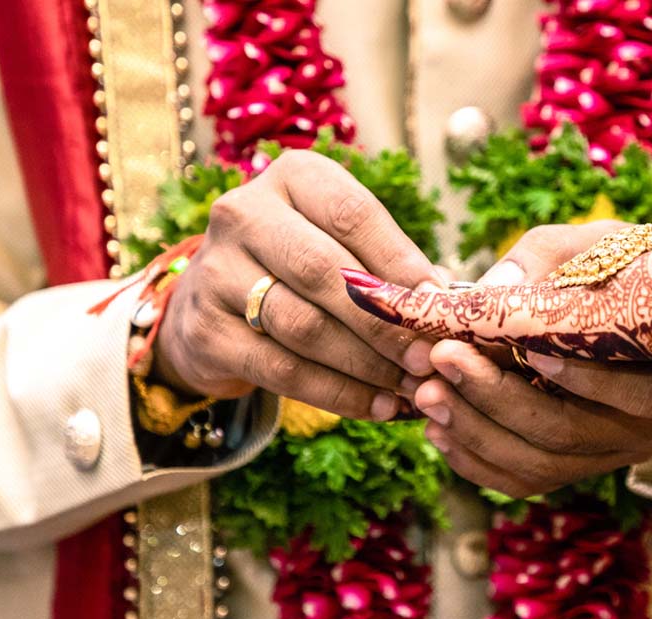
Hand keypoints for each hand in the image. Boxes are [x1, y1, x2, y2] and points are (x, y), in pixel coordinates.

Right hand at [154, 150, 444, 419]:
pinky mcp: (204, 331)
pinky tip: (378, 407)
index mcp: (293, 178)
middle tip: (429, 358)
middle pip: (324, 271)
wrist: (217, 307)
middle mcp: (244, 214)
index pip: (353, 214)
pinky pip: (282, 370)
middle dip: (385, 322)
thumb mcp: (346, 246)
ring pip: (303, 326)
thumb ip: (392, 267)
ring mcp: (215, 272)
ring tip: (410, 388)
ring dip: (366, 364)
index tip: (442, 307)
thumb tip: (447, 302)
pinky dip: (338, 394)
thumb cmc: (305, 268)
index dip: (401, 263)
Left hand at [389, 222, 651, 496]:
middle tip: (441, 357)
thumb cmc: (631, 266)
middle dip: (495, 397)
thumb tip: (492, 289)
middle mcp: (650, 430)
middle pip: (568, 434)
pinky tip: (436, 428)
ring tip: (425, 393)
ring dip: (474, 431)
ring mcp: (612, 454)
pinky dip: (474, 459)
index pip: (635, 393)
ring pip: (539, 465)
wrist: (651, 307)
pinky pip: (523, 480)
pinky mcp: (577, 467)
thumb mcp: (602, 243)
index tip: (523, 345)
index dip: (579, 377)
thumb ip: (549, 258)